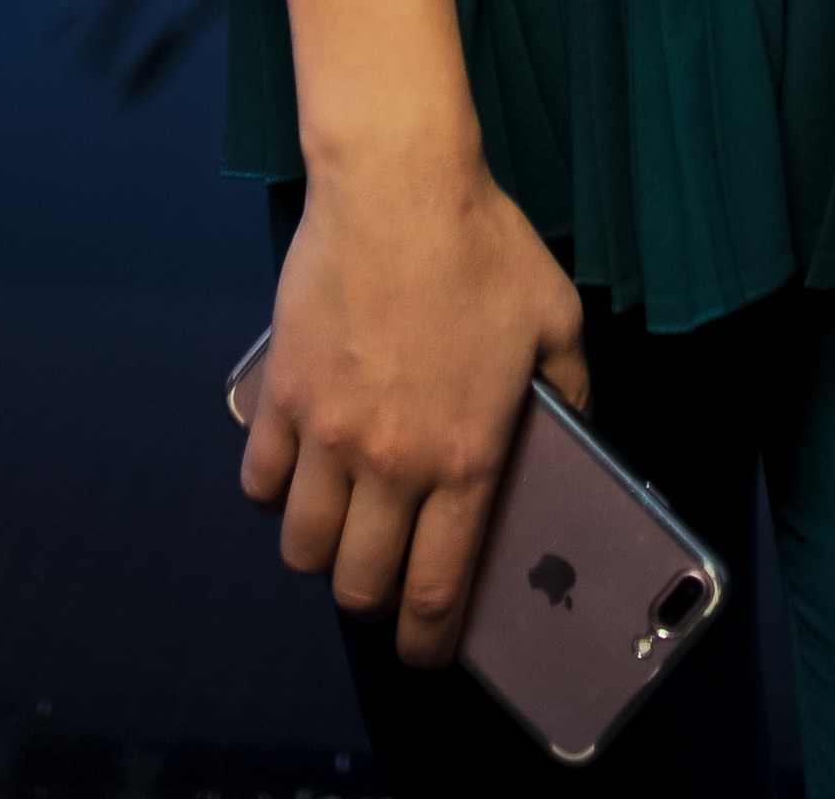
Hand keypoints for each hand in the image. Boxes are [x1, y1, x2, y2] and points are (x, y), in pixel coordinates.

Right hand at [243, 139, 589, 663]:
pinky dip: (275, 490)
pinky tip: (297, 470)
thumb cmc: (483, 245)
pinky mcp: (281, 394)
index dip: (429, 641)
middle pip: (357, 584)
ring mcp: (326, 432)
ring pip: (302, 545)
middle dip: (372, 599)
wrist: (397, 182)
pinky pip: (261, 481)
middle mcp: (390, 463)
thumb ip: (571, 391)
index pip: (436, 590)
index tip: (427, 652)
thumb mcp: (557, 318)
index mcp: (464, 458)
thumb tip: (573, 434)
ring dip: (322, 550)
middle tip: (385, 576)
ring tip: (341, 523)